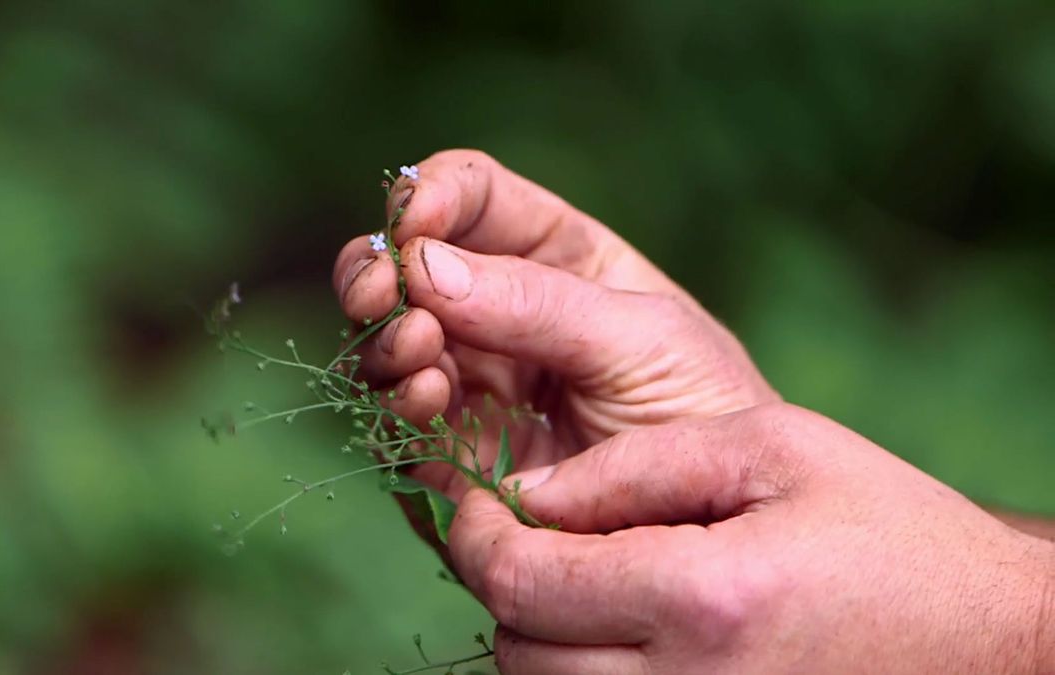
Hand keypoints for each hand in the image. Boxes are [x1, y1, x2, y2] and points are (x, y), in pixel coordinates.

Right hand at [332, 149, 776, 498]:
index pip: (473, 199)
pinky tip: (430, 399)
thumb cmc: (704, 412)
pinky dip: (399, 405)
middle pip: (406, 267)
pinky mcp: (452, 458)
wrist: (720, 524)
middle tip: (382, 288)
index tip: (416, 220)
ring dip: (387, 339)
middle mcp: (498, 315)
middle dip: (379, 268)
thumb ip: (538, 302)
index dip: (431, 193)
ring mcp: (471, 387)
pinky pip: (399, 423)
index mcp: (554, 259)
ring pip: (387, 344)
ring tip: (419, 347)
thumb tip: (425, 265)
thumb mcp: (643, 339)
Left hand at [448, 402, 1054, 673]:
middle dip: (505, 586)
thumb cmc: (892, 534)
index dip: (477, 536)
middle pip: (518, 651)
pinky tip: (620, 635)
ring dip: (538, 638)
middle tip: (529, 537)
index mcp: (704, 599)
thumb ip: (638, 464)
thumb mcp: (775, 452)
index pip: (522, 583)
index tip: (479, 501)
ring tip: (583, 583)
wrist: (995, 647)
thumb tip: (528, 492)